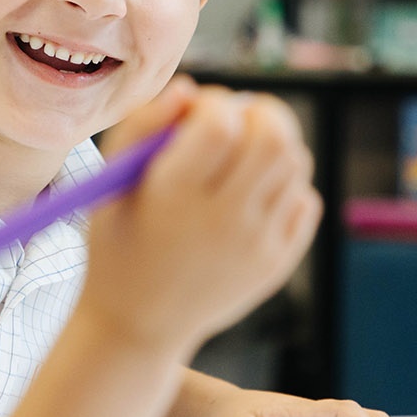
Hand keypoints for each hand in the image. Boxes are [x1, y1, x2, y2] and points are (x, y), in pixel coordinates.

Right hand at [83, 84, 322, 353]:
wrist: (138, 325)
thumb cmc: (119, 241)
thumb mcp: (111, 182)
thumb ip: (143, 124)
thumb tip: (192, 90)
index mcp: (172, 197)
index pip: (221, 123)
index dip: (214, 102)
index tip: (198, 113)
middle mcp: (220, 221)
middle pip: (274, 138)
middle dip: (260, 112)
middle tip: (239, 119)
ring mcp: (255, 246)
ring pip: (296, 165)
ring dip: (275, 145)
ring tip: (243, 157)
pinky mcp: (276, 264)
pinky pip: (304, 201)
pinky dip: (286, 185)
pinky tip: (253, 193)